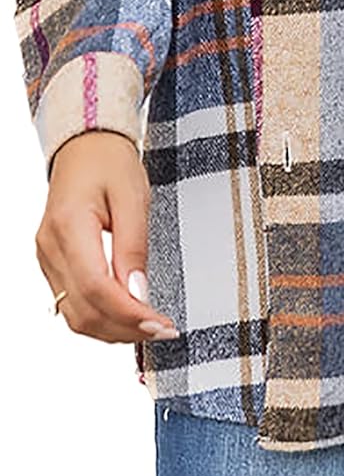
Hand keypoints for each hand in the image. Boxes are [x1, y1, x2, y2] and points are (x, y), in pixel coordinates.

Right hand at [36, 130, 178, 342]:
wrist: (85, 146)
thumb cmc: (109, 163)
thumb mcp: (133, 196)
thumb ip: (134, 246)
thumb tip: (139, 293)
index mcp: (68, 225)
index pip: (95, 286)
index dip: (128, 313)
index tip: (160, 324)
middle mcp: (50, 247)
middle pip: (83, 309)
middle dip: (125, 328)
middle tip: (163, 329)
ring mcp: (47, 258)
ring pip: (74, 314)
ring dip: (113, 328)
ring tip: (150, 326)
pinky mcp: (53, 263)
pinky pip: (72, 302)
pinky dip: (101, 316)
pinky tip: (128, 315)